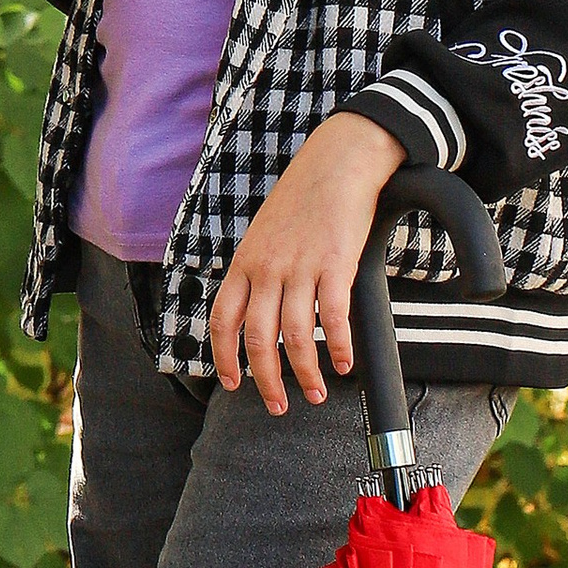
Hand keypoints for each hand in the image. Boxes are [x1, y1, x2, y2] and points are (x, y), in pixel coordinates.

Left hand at [207, 112, 407, 413]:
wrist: (337, 162)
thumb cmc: (303, 198)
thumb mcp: (264, 233)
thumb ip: (258, 270)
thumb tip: (258, 309)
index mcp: (244, 262)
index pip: (222, 321)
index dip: (224, 358)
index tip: (232, 384)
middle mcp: (266, 268)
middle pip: (257, 338)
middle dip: (266, 381)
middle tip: (277, 406)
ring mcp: (300, 267)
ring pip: (295, 336)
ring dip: (305, 374)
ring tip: (316, 393)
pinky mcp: (335, 264)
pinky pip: (333, 318)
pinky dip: (339, 347)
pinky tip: (345, 363)